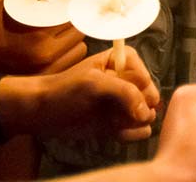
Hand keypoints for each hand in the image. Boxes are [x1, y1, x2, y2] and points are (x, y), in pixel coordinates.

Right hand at [0, 2, 86, 73]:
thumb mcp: (18, 5)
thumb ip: (45, 2)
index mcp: (40, 36)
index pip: (73, 18)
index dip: (74, 8)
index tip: (73, 4)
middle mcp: (46, 57)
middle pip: (79, 34)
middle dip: (74, 24)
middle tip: (65, 18)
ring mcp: (45, 72)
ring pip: (78, 52)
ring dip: (73, 42)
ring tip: (60, 35)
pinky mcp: (41, 80)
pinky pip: (68, 65)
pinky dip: (66, 56)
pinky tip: (54, 49)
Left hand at [10, 45, 159, 141]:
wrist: (44, 112)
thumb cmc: (66, 90)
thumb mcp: (95, 83)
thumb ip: (125, 92)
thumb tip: (147, 114)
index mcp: (124, 61)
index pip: (145, 77)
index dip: (135, 89)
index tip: (116, 94)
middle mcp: (129, 80)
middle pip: (150, 97)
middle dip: (135, 107)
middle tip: (114, 110)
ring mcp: (126, 103)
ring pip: (147, 115)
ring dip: (131, 122)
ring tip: (111, 121)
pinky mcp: (120, 123)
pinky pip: (138, 131)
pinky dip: (129, 134)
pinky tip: (112, 131)